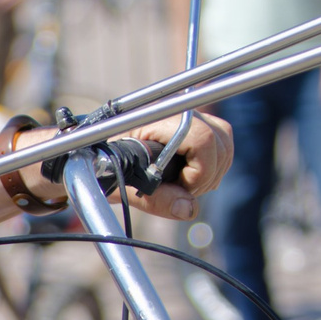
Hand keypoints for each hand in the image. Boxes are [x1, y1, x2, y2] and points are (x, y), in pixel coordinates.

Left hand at [100, 112, 231, 221]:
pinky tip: (190, 178)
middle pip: (220, 138)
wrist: (95, 155)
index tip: (179, 187)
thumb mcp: (123, 187)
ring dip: (212, 171)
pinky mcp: (193, 125)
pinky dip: (213, 167)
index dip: (199, 170)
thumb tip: (189, 209)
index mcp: (157, 120)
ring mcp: (187, 115)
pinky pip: (222, 144)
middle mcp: (177, 110)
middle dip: (208, 173)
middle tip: (181, 190)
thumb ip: (155, 199)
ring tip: (183, 184)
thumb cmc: (103, 167)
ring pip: (224, 141)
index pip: (203, 138)